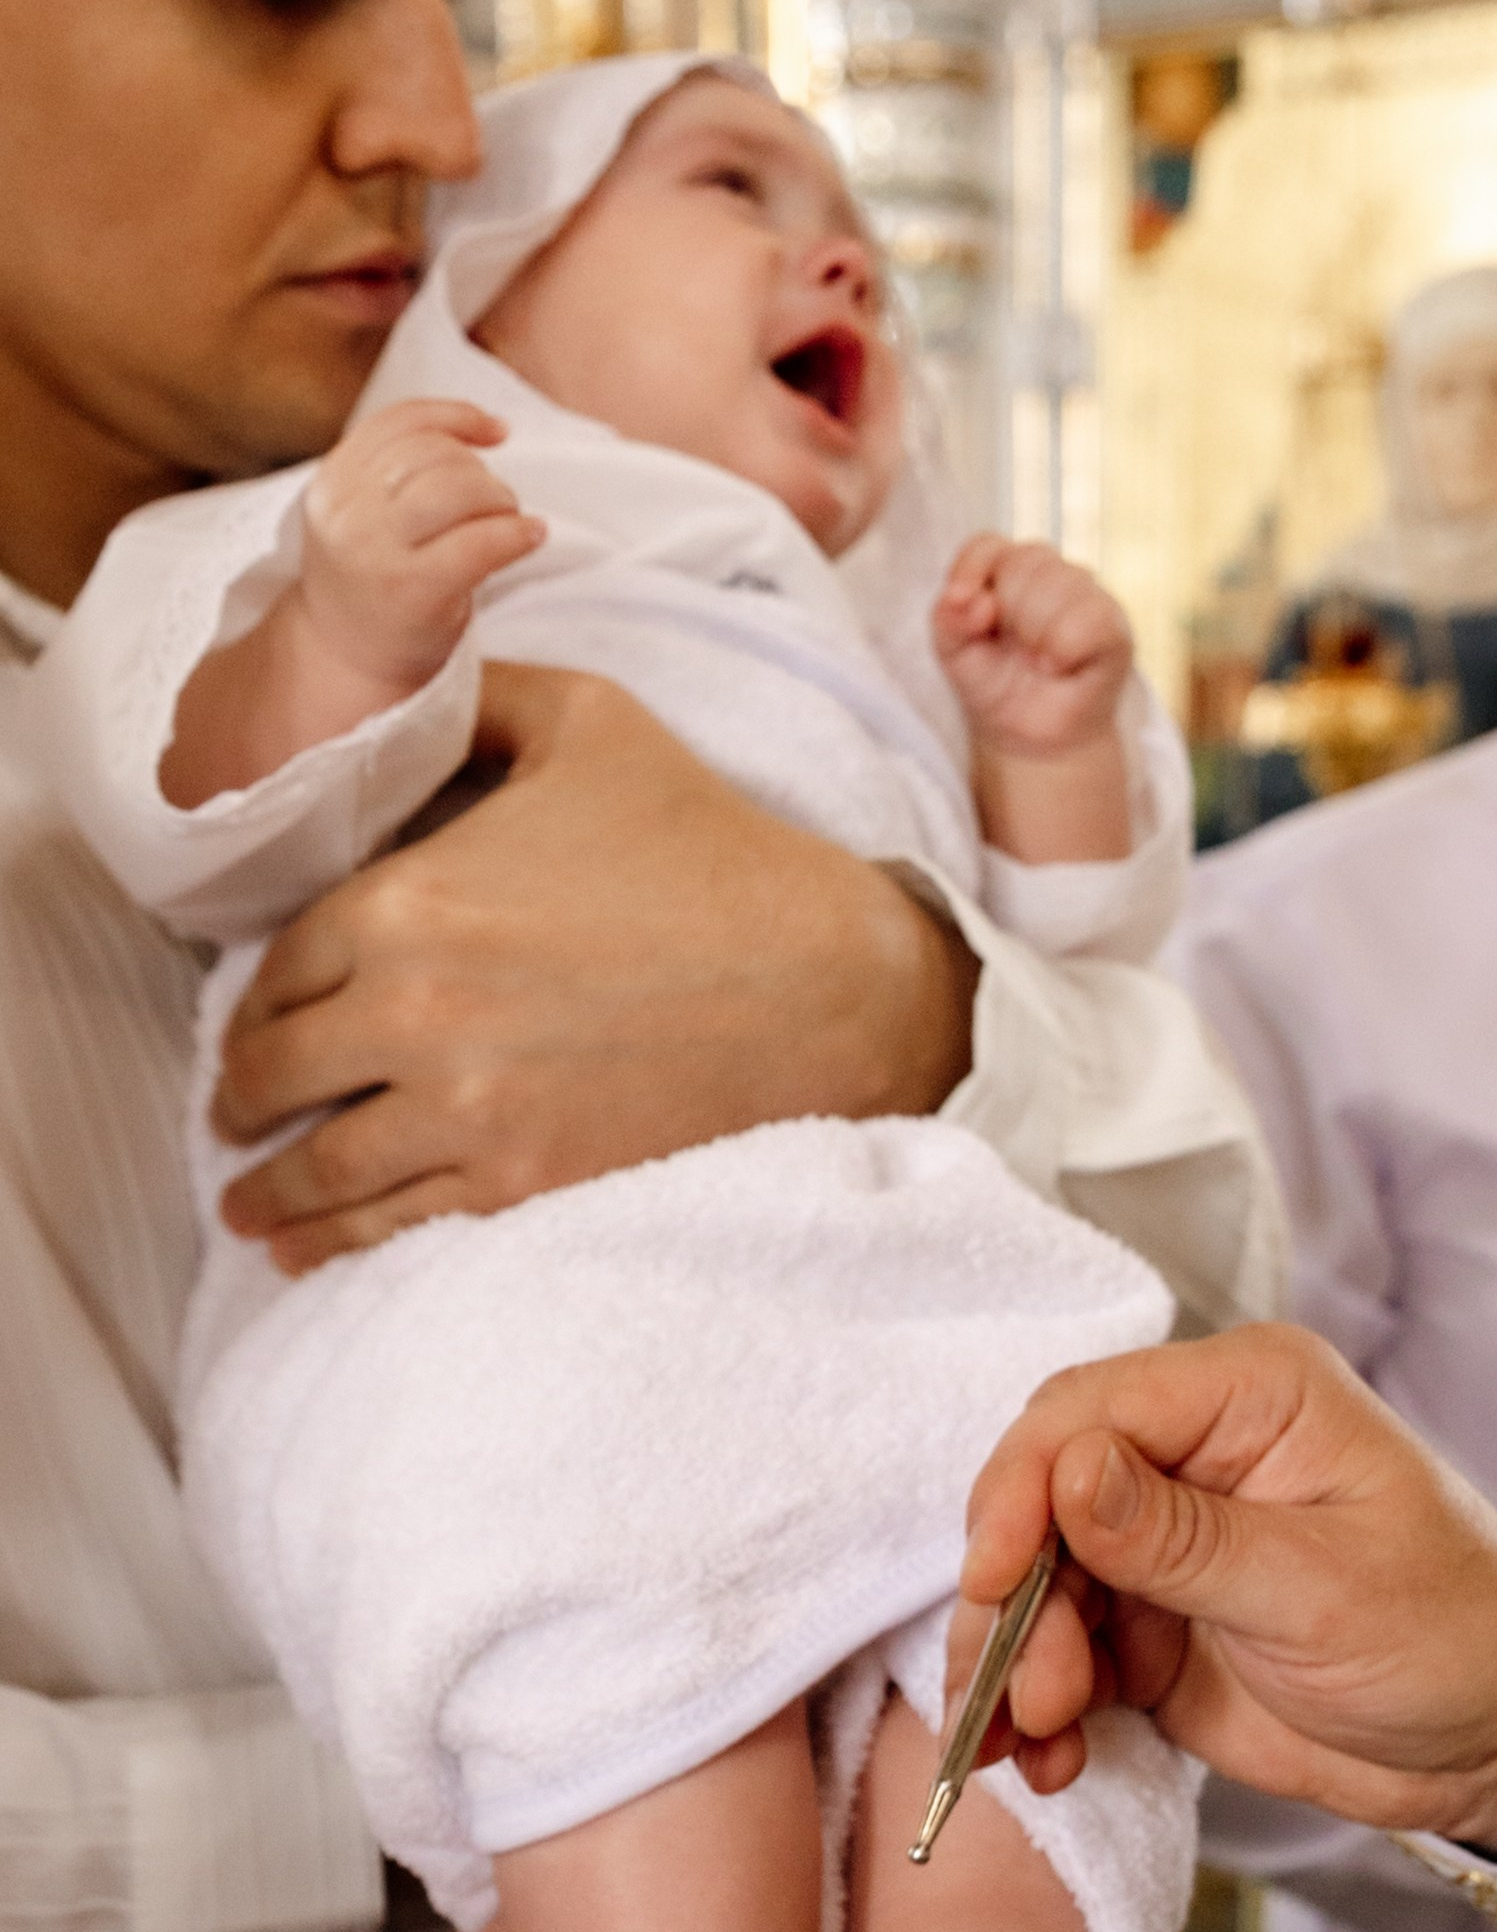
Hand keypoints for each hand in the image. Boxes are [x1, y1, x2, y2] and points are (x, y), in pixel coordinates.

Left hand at [211, 662, 980, 1268]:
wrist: (824, 983)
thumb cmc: (710, 849)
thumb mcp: (591, 724)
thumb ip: (478, 698)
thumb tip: (411, 684)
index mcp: (408, 899)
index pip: (278, 967)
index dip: (256, 1002)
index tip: (253, 1024)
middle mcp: (413, 1012)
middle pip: (277, 1072)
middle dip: (244, 1097)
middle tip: (236, 1111)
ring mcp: (464, 1110)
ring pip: (319, 1165)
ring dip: (267, 1189)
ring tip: (247, 1202)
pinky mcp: (519, 1181)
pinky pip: (390, 1222)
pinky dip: (330, 1239)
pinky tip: (301, 1247)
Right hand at [299, 399, 544, 697]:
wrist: (349, 658)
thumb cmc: (376, 578)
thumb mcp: (366, 513)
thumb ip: (401, 471)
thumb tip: (487, 428)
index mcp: (333, 482)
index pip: (398, 423)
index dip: (455, 417)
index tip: (496, 432)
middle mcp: (347, 512)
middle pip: (431, 454)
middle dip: (480, 472)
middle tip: (497, 503)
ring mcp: (376, 552)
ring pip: (454, 488)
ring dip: (498, 498)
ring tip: (506, 521)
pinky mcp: (412, 590)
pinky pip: (477, 543)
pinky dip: (515, 533)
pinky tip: (531, 536)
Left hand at [931, 536, 1133, 758]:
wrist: (1030, 739)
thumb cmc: (995, 686)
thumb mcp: (954, 653)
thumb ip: (948, 620)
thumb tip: (976, 601)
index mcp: (1007, 570)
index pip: (989, 545)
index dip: (972, 569)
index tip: (960, 603)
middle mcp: (1051, 573)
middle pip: (1024, 562)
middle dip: (1008, 612)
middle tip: (1012, 650)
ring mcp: (1087, 596)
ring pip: (1060, 584)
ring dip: (1037, 633)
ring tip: (1036, 662)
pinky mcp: (1114, 628)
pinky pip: (1091, 618)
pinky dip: (1065, 646)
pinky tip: (1057, 666)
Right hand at [952, 1323, 1496, 1852]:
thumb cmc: (1455, 1632)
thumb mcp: (1319, 1588)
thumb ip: (1181, 1536)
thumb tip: (1064, 1471)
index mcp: (1250, 1395)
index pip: (1088, 1412)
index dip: (1020, 1492)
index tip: (993, 1582)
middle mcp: (1196, 1452)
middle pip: (1041, 1499)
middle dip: (1015, 1602)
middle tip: (1028, 1697)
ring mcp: (1168, 1544)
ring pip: (1039, 1585)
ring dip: (1017, 1667)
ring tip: (1034, 1749)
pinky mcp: (1156, 1625)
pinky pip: (1065, 1653)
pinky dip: (1040, 1708)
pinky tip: (1045, 1763)